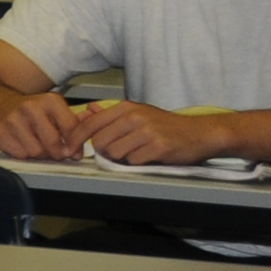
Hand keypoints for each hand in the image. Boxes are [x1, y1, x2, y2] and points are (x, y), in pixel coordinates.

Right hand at [0, 88, 97, 159]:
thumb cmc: (30, 109)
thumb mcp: (53, 109)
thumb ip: (73, 123)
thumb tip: (88, 140)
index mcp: (49, 101)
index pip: (71, 129)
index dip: (75, 145)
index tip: (74, 152)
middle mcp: (30, 108)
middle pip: (53, 144)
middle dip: (56, 152)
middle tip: (55, 152)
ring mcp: (13, 120)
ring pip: (36, 152)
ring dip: (38, 154)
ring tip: (35, 144)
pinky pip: (19, 154)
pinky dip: (22, 153)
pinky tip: (21, 143)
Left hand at [70, 99, 232, 166]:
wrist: (201, 133)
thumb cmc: (167, 126)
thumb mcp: (139, 114)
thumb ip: (110, 115)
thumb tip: (86, 110)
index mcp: (127, 108)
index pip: (90, 123)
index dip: (76, 138)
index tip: (69, 149)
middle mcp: (135, 117)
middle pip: (100, 142)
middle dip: (105, 152)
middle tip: (119, 151)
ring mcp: (147, 131)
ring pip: (115, 153)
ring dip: (123, 158)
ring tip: (138, 152)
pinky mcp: (158, 147)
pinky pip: (133, 161)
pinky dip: (138, 163)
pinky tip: (149, 156)